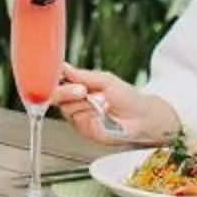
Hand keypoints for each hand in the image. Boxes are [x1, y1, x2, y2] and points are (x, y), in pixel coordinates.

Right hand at [47, 64, 169, 144]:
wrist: (141, 117)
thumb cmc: (126, 97)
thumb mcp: (104, 80)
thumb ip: (81, 75)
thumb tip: (64, 66)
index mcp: (78, 86)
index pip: (57, 81)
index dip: (55, 79)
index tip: (59, 76)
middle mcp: (74, 102)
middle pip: (56, 97)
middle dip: (67, 92)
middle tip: (82, 90)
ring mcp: (78, 116)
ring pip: (68, 109)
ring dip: (85, 104)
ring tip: (103, 101)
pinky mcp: (84, 130)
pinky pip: (78, 121)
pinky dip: (90, 115)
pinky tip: (102, 112)